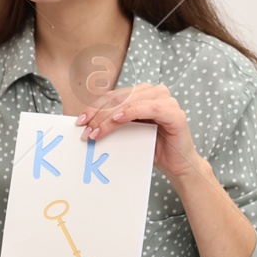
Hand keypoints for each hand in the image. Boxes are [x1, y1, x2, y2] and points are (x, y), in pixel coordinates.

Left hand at [76, 83, 202, 181]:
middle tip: (86, 130)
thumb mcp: (128, 132)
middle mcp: (155, 92)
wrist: (176, 164)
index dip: (95, 107)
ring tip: (97, 131)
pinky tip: (118, 119)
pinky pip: (149, 108)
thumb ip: (113, 123)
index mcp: (143, 93)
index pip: (113, 96)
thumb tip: (87, 123)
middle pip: (120, 98)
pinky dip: (132, 112)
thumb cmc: (152, 147)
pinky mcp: (174, 113)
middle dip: (100, 115)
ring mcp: (166, 100)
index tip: (81, 121)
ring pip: (130, 102)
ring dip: (110, 117)